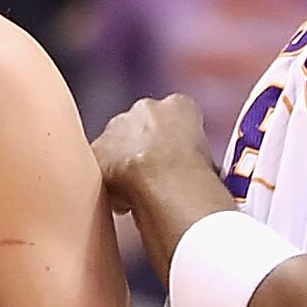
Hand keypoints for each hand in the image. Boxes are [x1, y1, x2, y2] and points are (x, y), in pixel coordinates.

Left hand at [91, 94, 217, 217]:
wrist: (164, 178)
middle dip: (144, 148)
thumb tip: (198, 173)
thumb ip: (195, 155)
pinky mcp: (97, 147)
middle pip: (142, 126)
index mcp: (180, 106)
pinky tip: (121, 200)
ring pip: (117, 142)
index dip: (174, 143)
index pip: (176, 117)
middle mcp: (146, 107)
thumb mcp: (208, 158)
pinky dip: (108, 179)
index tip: (175, 162)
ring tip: (136, 192)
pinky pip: (101, 163)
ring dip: (123, 162)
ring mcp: (118, 125)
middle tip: (152, 177)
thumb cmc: (194, 173)